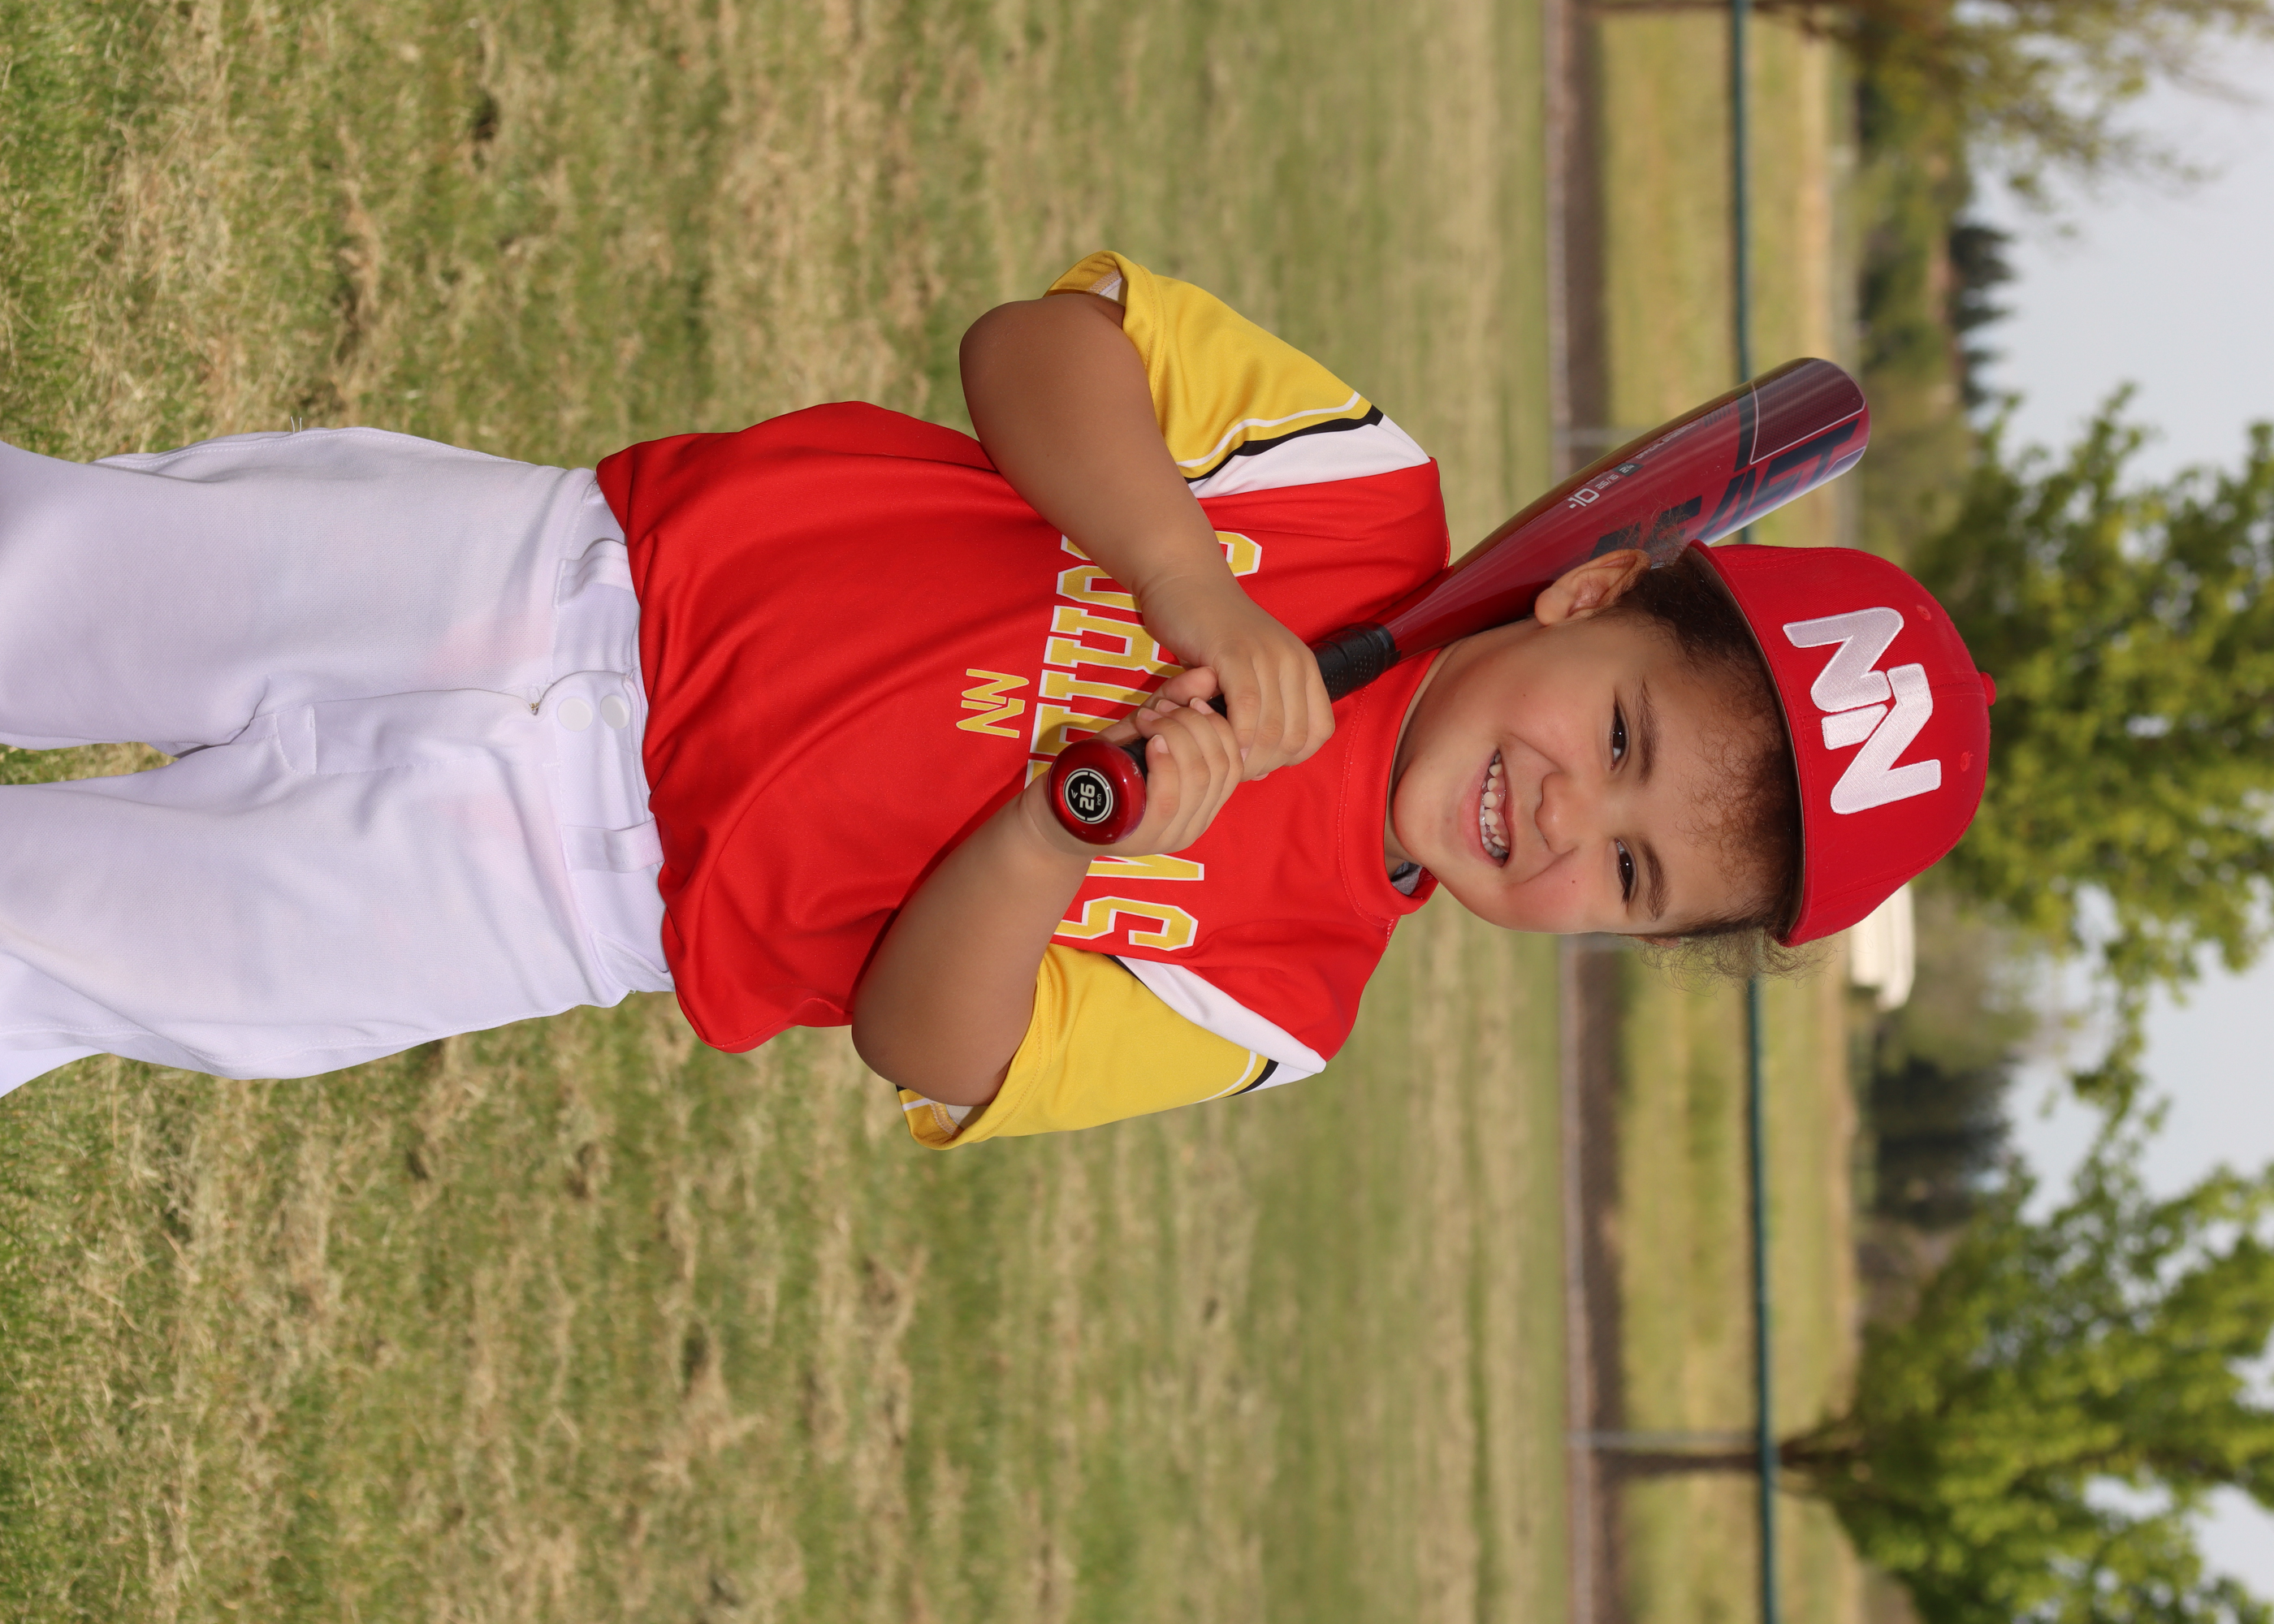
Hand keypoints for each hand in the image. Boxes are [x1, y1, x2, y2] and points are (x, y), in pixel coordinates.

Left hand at [1023, 693, 1244, 858]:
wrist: (1056, 815)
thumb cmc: (1100, 771)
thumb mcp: (1140, 734)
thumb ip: (1171, 706)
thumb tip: (1207, 673)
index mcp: (1203, 802)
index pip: (1236, 762)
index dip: (1220, 725)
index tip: (1193, 702)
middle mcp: (1195, 824)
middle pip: (1221, 766)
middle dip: (1195, 725)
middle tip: (1161, 709)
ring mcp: (1169, 835)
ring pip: (1199, 778)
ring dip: (1177, 736)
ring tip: (1149, 719)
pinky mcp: (1141, 837)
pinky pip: (1169, 798)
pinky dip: (1165, 763)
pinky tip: (1152, 743)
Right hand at [1133, 568, 1332, 778]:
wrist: (1184, 582)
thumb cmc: (1210, 634)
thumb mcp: (1246, 674)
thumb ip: (1256, 716)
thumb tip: (1259, 770)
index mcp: (1303, 667)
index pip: (1319, 732)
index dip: (1291, 757)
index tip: (1257, 760)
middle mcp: (1294, 661)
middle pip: (1294, 737)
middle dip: (1263, 763)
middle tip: (1230, 764)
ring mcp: (1267, 655)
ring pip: (1271, 728)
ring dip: (1243, 753)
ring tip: (1217, 754)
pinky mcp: (1235, 652)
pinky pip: (1246, 707)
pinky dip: (1233, 732)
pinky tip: (1214, 736)